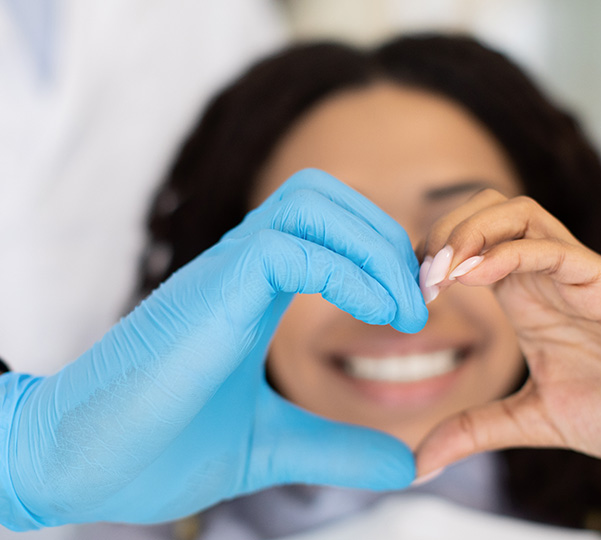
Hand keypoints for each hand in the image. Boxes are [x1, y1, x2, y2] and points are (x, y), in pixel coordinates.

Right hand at [2, 169, 427, 529]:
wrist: (75, 465)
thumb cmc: (156, 447)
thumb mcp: (271, 446)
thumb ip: (336, 449)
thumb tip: (405, 464)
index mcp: (253, 289)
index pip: (327, 225)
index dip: (382, 253)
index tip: (414, 308)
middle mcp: (240, 266)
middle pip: (327, 195)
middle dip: (389, 239)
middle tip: (418, 304)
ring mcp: (222, 272)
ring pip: (312, 201)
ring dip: (376, 246)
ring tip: (403, 310)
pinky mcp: (209, 292)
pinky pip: (290, 248)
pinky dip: (349, 273)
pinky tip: (378, 316)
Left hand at [414, 189, 600, 475]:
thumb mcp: (527, 420)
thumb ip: (473, 430)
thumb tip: (418, 463)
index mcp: (522, 293)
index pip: (470, 241)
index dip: (432, 254)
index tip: (407, 293)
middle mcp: (543, 272)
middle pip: (486, 208)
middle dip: (444, 230)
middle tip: (419, 277)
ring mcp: (572, 270)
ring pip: (516, 211)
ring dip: (469, 230)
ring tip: (440, 270)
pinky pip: (549, 247)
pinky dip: (505, 252)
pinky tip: (472, 275)